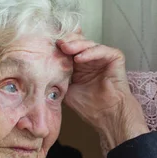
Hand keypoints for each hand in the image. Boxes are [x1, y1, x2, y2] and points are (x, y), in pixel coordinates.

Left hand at [57, 31, 148, 148]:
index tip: (48, 47)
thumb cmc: (89, 106)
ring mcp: (103, 57)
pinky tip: (79, 58)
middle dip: (67, 42)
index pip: (69, 49)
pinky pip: (101, 50)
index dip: (60, 47)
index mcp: (80, 64)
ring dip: (76, 45)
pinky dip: (90, 52)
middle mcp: (92, 58)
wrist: (107, 115)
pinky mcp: (115, 57)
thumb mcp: (66, 90)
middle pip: (78, 42)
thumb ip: (58, 78)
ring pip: (89, 44)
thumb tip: (41, 70)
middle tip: (58, 44)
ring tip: (66, 48)